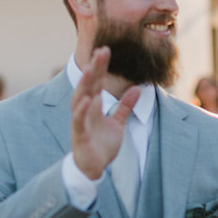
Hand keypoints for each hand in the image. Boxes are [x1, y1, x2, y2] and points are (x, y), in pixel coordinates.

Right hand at [71, 46, 139, 179]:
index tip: (106, 50)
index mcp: (94, 105)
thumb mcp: (118, 123)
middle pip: (89, 85)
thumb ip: (125, 106)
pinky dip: (82, 110)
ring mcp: (81, 121)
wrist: (93, 167)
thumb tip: (138, 88)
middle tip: (101, 51)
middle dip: (95, 68)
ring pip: (81, 98)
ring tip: (92, 69)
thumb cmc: (102, 144)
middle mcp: (85, 109)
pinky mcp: (79, 134)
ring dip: (86, 84)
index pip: (97, 82)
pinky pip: (79, 120)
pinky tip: (87, 99)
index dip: (101, 67)